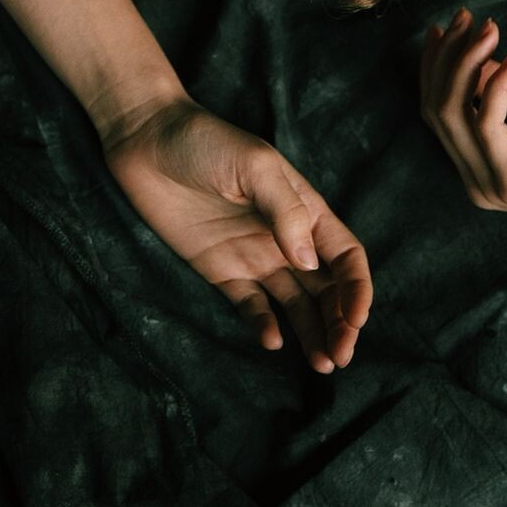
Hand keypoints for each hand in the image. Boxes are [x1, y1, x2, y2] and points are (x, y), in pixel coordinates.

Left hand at [101, 98, 371, 372]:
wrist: (148, 142)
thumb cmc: (208, 143)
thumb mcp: (255, 166)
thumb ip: (285, 212)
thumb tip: (310, 262)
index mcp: (305, 210)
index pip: (345, 256)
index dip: (357, 288)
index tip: (356, 319)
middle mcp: (286, 238)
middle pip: (326, 288)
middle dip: (340, 322)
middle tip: (340, 356)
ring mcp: (253, 256)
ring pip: (295, 304)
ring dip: (312, 332)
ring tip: (321, 364)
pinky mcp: (220, 270)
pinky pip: (250, 305)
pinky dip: (265, 325)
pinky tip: (272, 341)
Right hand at [420, 10, 506, 247]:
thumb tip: (481, 56)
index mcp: (479, 166)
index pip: (437, 110)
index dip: (435, 65)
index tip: (447, 25)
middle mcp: (476, 180)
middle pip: (437, 108)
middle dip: (446, 56)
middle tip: (465, 17)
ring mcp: (491, 186)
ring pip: (451, 113)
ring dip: (464, 62)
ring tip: (488, 28)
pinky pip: (486, 123)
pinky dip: (495, 85)